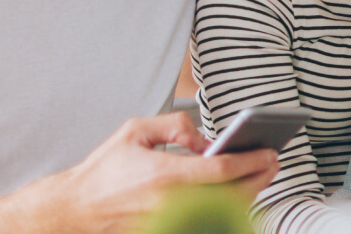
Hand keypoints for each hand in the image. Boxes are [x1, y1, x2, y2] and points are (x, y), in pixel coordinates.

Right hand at [39, 111, 279, 231]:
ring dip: (248, 193)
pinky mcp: (168, 231)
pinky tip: (235, 194)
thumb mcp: (135, 131)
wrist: (77, 209)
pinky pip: (208, 222)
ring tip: (260, 175)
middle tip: (273, 162)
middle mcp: (172, 202)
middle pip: (232, 194)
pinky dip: (226, 209)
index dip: (252, 160)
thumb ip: (175, 126)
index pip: (222, 169)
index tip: (269, 152)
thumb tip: (205, 140)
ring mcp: (172, 222)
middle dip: (260, 177)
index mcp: (165, 173)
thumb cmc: (105, 170)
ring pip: (224, 212)